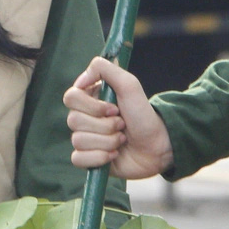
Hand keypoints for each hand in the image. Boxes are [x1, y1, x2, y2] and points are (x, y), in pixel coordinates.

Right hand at [63, 57, 172, 179]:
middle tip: (122, 124)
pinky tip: (114, 154)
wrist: (157, 146)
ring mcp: (84, 138)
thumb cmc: (143, 114)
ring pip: (78, 140)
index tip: (114, 108)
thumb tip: (81, 79)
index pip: (71, 97)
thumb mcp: (129, 84)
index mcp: (89, 98)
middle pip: (74, 120)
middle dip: (105, 125)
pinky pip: (78, 159)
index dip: (92, 106)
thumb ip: (105, 69)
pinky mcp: (87, 158)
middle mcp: (83, 117)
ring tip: (122, 139)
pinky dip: (99, 157)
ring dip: (107, 141)